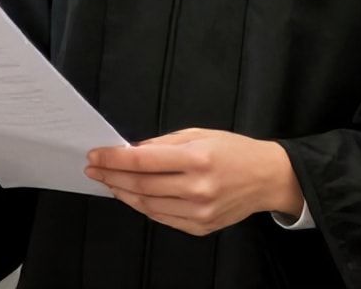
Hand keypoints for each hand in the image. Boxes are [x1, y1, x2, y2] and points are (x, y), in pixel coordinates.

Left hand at [86, 129, 303, 236]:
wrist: (267, 178)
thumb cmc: (234, 151)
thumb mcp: (200, 134)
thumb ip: (163, 143)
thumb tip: (131, 150)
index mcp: (197, 158)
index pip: (142, 160)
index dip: (114, 159)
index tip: (96, 155)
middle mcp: (197, 188)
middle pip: (141, 185)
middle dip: (111, 176)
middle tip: (93, 169)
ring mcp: (199, 211)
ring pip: (147, 205)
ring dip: (122, 193)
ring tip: (108, 182)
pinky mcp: (200, 227)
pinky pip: (162, 218)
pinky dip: (142, 207)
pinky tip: (131, 196)